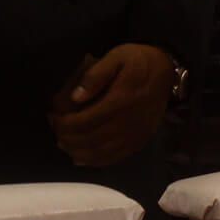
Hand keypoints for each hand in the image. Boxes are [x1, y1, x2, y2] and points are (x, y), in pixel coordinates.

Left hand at [49, 44, 174, 167]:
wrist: (167, 72)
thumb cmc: (137, 61)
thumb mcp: (116, 57)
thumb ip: (95, 76)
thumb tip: (75, 97)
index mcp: (121, 101)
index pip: (85, 121)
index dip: (64, 124)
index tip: (52, 117)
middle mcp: (129, 122)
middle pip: (90, 140)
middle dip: (67, 138)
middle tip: (54, 129)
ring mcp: (136, 134)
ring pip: (101, 153)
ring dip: (78, 152)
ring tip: (63, 143)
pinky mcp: (140, 140)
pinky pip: (116, 157)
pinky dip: (96, 161)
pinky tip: (81, 159)